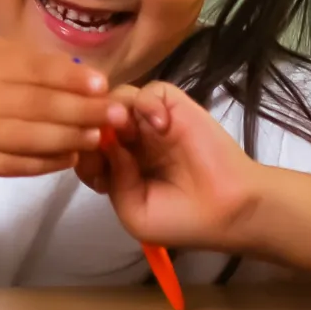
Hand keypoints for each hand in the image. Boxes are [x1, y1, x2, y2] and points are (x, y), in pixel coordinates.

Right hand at [0, 35, 126, 180]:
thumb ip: (24, 57)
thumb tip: (74, 71)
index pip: (38, 70)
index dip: (74, 79)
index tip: (103, 85)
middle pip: (44, 106)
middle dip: (86, 110)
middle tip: (117, 114)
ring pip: (38, 138)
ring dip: (74, 138)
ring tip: (100, 136)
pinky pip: (24, 165)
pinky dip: (51, 163)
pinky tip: (72, 156)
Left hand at [73, 82, 262, 250]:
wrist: (230, 209)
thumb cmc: (182, 219)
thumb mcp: (134, 213)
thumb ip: (113, 180)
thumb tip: (108, 145)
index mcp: (116, 167)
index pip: (82, 147)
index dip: (80, 152)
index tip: (96, 169)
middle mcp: (129, 141)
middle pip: (94, 118)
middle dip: (93, 128)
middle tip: (107, 145)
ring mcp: (150, 123)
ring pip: (117, 99)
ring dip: (116, 114)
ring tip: (132, 135)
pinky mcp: (174, 107)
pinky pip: (150, 90)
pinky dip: (148, 103)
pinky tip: (161, 126)